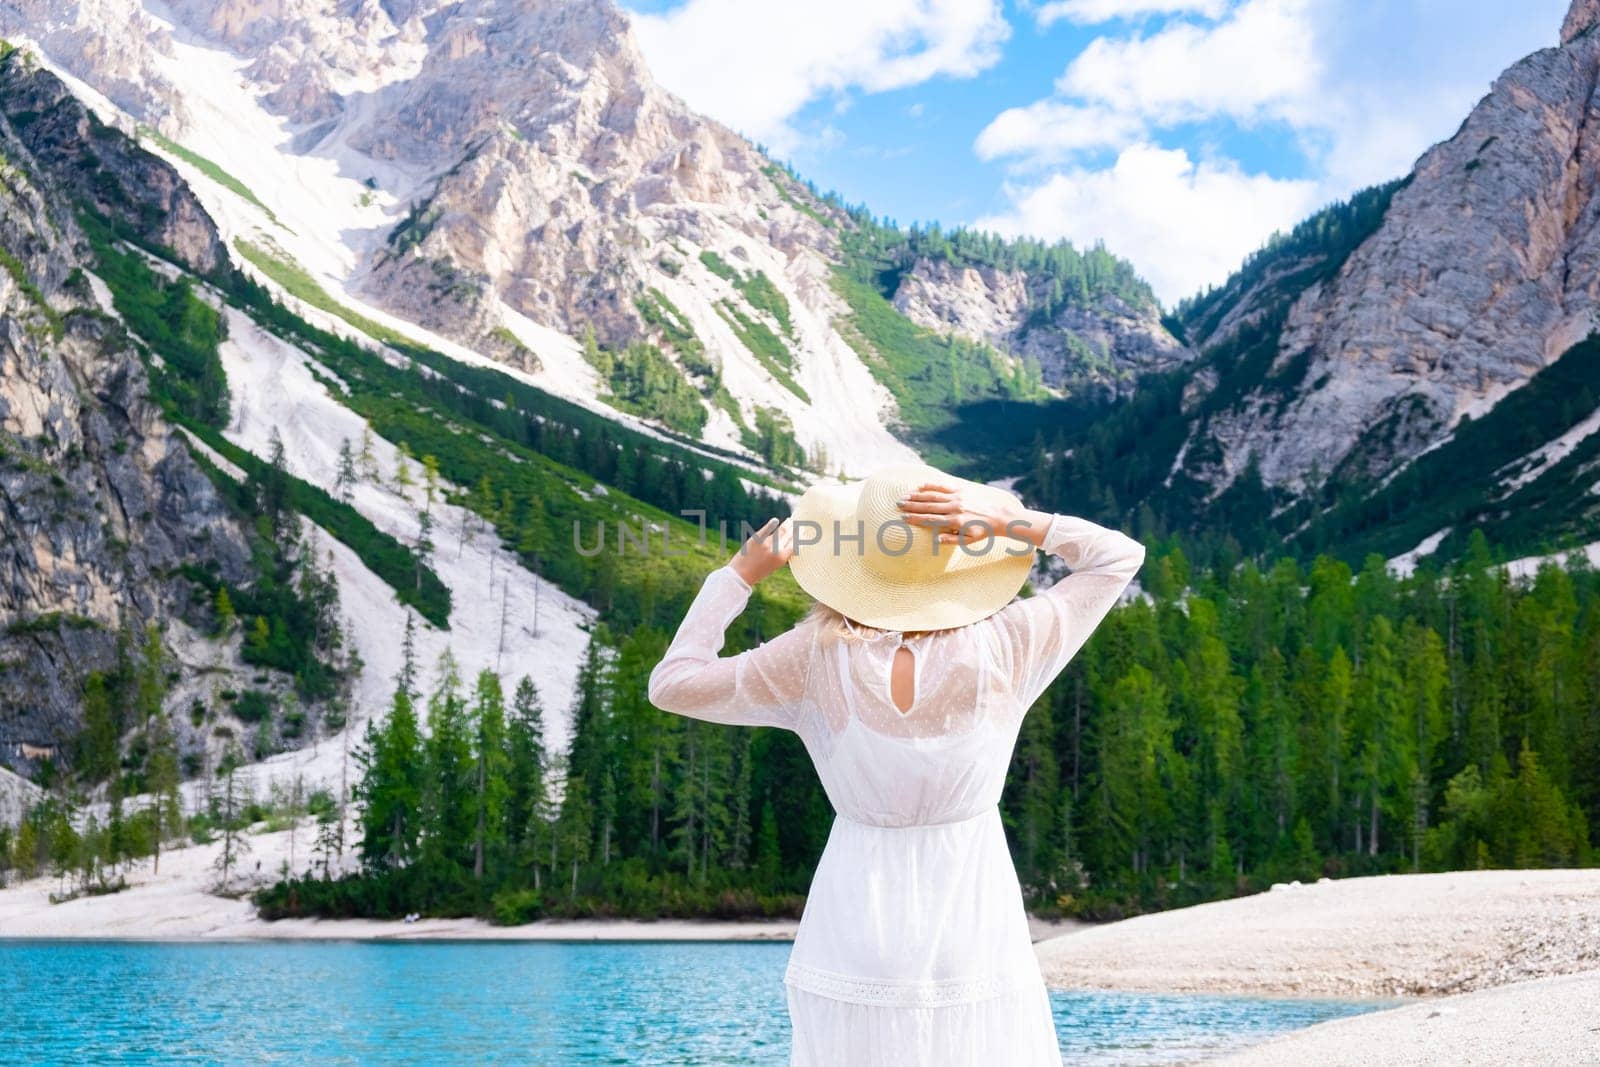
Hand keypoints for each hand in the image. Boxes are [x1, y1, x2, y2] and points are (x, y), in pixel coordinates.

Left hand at [728, 517, 794, 585]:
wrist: (741, 575)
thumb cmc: (758, 572)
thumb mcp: (774, 566)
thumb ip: (782, 555)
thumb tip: (791, 545)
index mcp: (782, 558)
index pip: (795, 544)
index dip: (799, 536)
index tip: (802, 531)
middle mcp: (776, 550)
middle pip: (789, 535)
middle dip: (794, 529)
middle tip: (797, 524)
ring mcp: (766, 544)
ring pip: (780, 531)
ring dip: (787, 524)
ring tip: (789, 521)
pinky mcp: (756, 539)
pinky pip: (766, 529)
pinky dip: (772, 524)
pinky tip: (775, 520)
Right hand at [897, 483, 1050, 547]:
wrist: (998, 517)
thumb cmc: (981, 532)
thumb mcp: (968, 541)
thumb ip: (951, 540)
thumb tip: (936, 539)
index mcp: (955, 521)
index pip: (930, 519)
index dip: (916, 518)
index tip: (904, 517)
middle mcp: (955, 508)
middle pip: (928, 506)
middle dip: (912, 505)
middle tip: (898, 504)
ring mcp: (958, 497)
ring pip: (934, 496)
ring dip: (918, 496)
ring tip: (905, 496)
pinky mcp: (962, 490)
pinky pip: (943, 487)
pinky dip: (931, 486)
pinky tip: (920, 486)